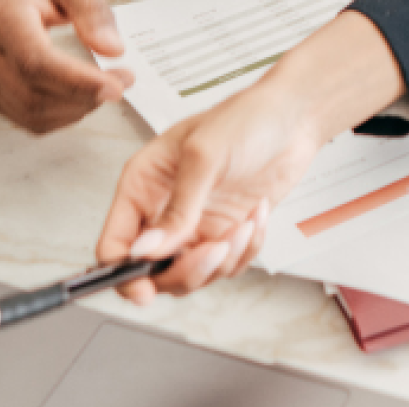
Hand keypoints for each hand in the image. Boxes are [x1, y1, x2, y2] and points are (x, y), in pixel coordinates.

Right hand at [0, 0, 134, 131]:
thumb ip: (93, 10)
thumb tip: (112, 50)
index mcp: (2, 13)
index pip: (36, 63)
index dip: (78, 83)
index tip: (117, 85)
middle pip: (33, 94)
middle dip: (85, 97)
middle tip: (121, 81)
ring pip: (30, 114)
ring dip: (75, 110)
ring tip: (102, 86)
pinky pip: (25, 118)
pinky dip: (59, 115)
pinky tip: (78, 96)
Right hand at [94, 81, 325, 302]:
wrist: (294, 117)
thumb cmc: (246, 118)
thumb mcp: (204, 156)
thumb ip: (177, 208)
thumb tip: (147, 250)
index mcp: (143, 185)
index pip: (114, 244)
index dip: (122, 273)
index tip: (145, 290)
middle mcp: (163, 210)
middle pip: (152, 272)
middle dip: (185, 270)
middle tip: (213, 251)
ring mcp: (195, 225)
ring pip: (191, 276)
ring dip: (223, 259)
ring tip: (244, 225)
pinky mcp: (225, 233)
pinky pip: (227, 267)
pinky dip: (246, 251)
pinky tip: (257, 216)